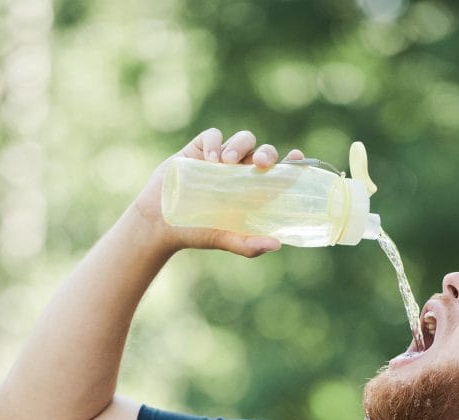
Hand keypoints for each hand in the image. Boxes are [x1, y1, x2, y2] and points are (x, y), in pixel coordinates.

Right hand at [129, 127, 305, 258]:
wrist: (159, 223)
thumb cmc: (195, 232)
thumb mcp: (224, 239)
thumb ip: (248, 244)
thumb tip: (277, 245)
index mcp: (252, 190)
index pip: (278, 172)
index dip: (291, 163)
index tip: (299, 158)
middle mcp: (240, 171)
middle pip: (262, 152)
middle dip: (267, 153)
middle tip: (261, 164)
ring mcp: (219, 158)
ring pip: (242, 139)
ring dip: (240, 146)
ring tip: (228, 162)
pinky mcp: (198, 149)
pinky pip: (212, 135)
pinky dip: (214, 143)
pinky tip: (210, 159)